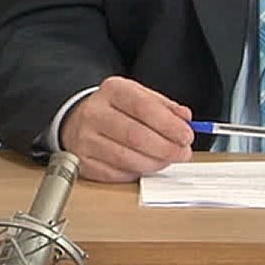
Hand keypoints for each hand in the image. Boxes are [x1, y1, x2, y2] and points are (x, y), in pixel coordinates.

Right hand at [57, 76, 194, 182]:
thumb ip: (164, 106)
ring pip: (127, 159)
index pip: (144, 107)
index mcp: (112, 91)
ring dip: (154, 164)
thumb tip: (185, 118)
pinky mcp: (82, 161)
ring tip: (165, 160)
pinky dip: (135, 173)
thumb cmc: (114, 109)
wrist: (77, 118)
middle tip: (182, 153)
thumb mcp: (138, 96)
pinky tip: (143, 166)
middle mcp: (94, 113)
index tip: (187, 135)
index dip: (169, 125)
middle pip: (136, 135)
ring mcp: (85, 139)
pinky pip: (116, 174)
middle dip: (166, 148)